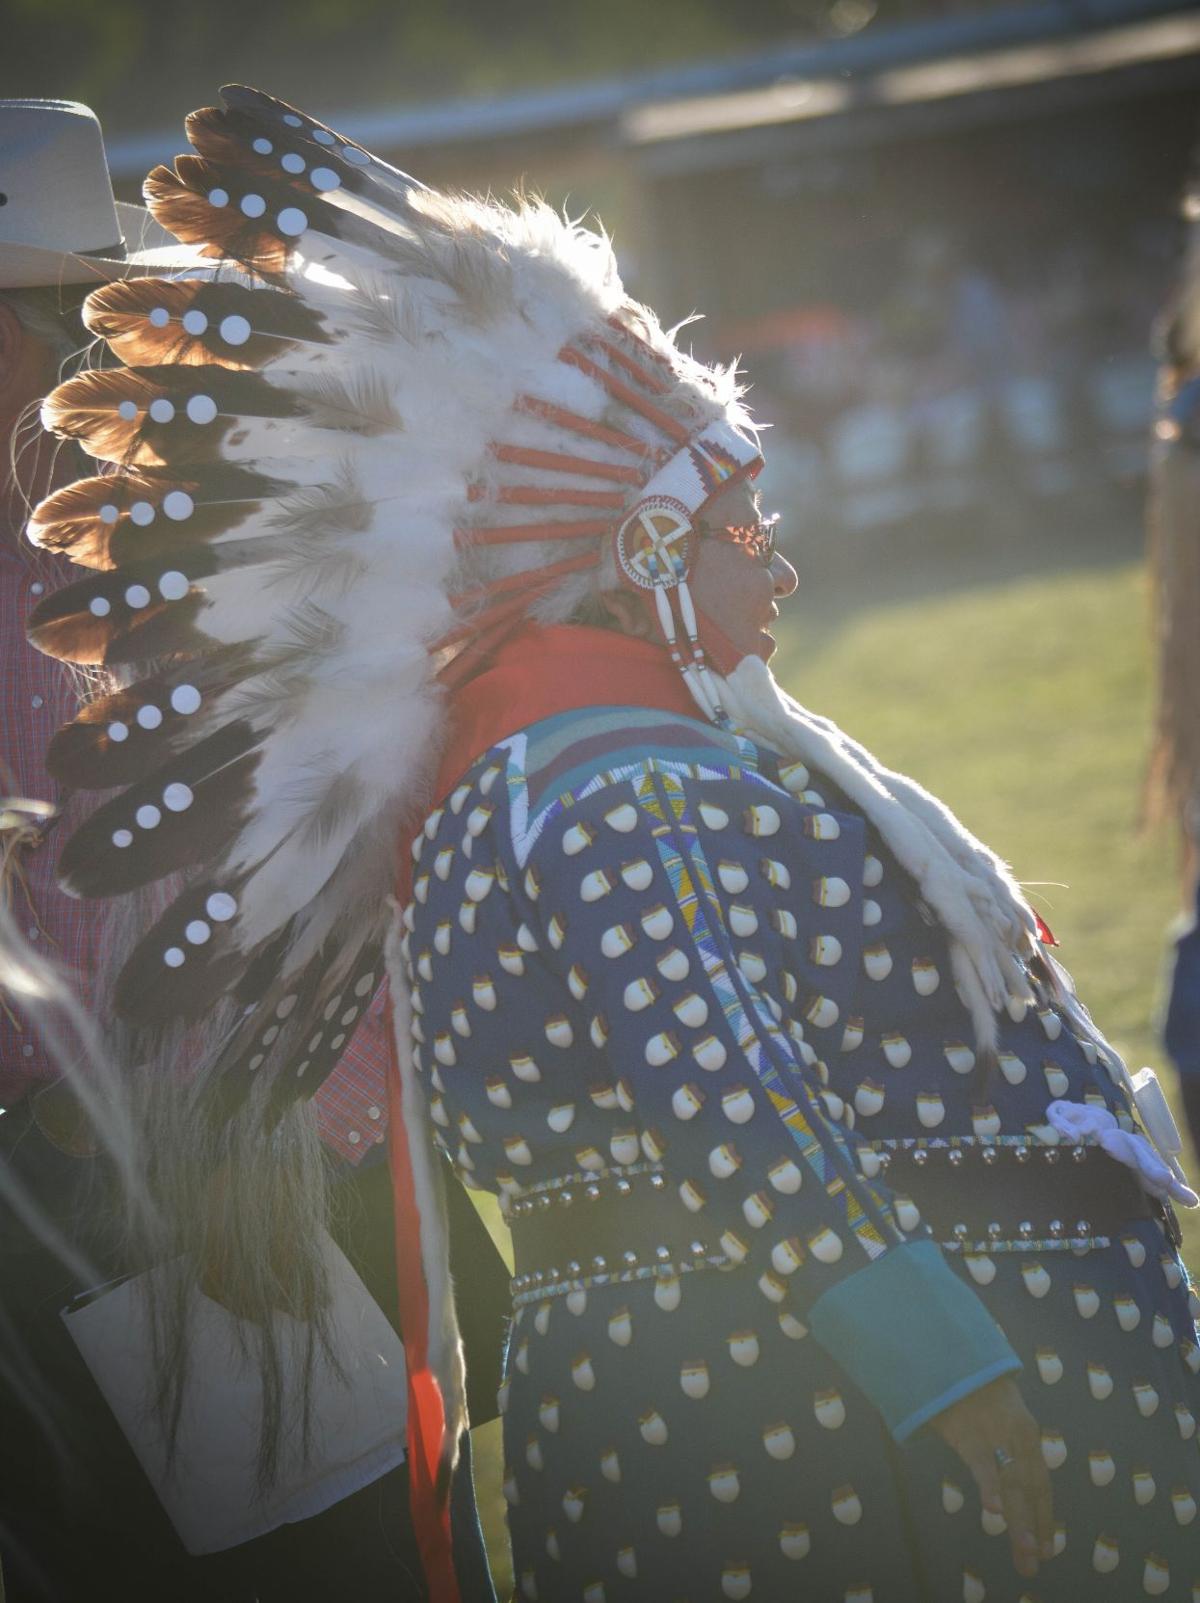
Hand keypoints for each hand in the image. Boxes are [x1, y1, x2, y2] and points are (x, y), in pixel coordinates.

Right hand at [929, 1375, 1054, 1578]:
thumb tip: (1011, 1482)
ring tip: (1026, 1552)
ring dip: (1019, 1520)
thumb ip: (1009, 1446)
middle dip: (1033, 1530)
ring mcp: (995, 1435)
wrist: (956, 1353)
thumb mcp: (1002, 1414)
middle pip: (1029, 1491)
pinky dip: (990, 1485)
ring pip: (1011, 1484)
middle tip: (1034, 1564)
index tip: (1047, 1550)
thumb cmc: (976, 1387)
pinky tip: (995, 1510)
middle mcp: (1018, 1437)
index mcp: (1028, 1435)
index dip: (1045, 1517)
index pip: (1041, 1484)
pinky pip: (981, 1463)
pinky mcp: (969, 1431)